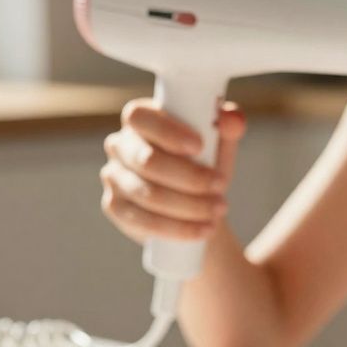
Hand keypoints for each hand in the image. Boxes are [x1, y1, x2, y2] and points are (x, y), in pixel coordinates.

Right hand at [100, 98, 245, 243]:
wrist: (197, 205)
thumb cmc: (205, 163)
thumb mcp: (220, 143)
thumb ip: (228, 126)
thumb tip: (231, 120)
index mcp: (140, 119)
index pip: (140, 116)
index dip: (168, 132)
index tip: (199, 146)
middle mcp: (120, 145)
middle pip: (147, 160)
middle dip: (189, 176)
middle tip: (221, 185)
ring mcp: (114, 177)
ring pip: (148, 194)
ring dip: (189, 205)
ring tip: (219, 209)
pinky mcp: (116, 207)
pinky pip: (144, 221)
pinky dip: (178, 228)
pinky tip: (203, 229)